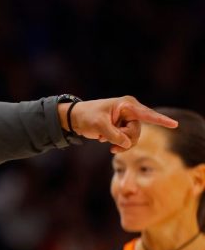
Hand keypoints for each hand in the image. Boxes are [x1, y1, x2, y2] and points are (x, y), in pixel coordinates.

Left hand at [59, 96, 178, 152]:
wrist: (75, 118)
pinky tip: (104, 140)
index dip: (160, 120)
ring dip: (120, 143)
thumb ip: (114, 135)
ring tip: (105, 142)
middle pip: (137, 131)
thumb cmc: (86, 116)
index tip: (174, 125)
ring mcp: (127, 120)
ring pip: (133, 138)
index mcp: (127, 105)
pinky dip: (117, 143)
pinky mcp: (123, 127)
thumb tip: (127, 144)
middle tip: (108, 140)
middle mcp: (130, 111)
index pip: (146, 114)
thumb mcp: (98, 125)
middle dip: (124, 139)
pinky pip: (127, 140)